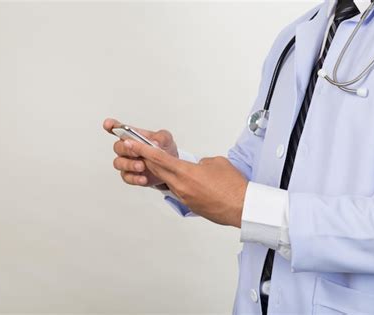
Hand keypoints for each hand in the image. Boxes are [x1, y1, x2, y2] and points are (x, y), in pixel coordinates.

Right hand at [103, 118, 177, 186]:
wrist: (169, 167)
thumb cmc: (163, 149)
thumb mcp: (166, 140)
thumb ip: (161, 138)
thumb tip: (155, 141)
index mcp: (133, 136)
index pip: (119, 129)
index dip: (112, 126)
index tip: (108, 124)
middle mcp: (127, 149)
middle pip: (118, 147)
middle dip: (126, 149)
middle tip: (137, 152)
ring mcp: (127, 162)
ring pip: (119, 163)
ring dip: (129, 164)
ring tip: (141, 166)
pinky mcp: (130, 175)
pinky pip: (127, 177)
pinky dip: (134, 178)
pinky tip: (143, 178)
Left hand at [125, 139, 247, 227]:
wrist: (242, 207)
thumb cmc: (233, 185)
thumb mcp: (215, 163)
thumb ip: (200, 162)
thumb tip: (195, 166)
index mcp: (185, 172)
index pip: (158, 158)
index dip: (142, 150)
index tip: (131, 144)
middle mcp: (181, 186)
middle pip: (157, 171)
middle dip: (147, 160)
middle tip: (138, 151)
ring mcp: (184, 197)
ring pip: (168, 181)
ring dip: (163, 172)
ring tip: (161, 163)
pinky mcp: (190, 205)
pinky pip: (179, 191)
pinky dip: (177, 183)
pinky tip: (187, 180)